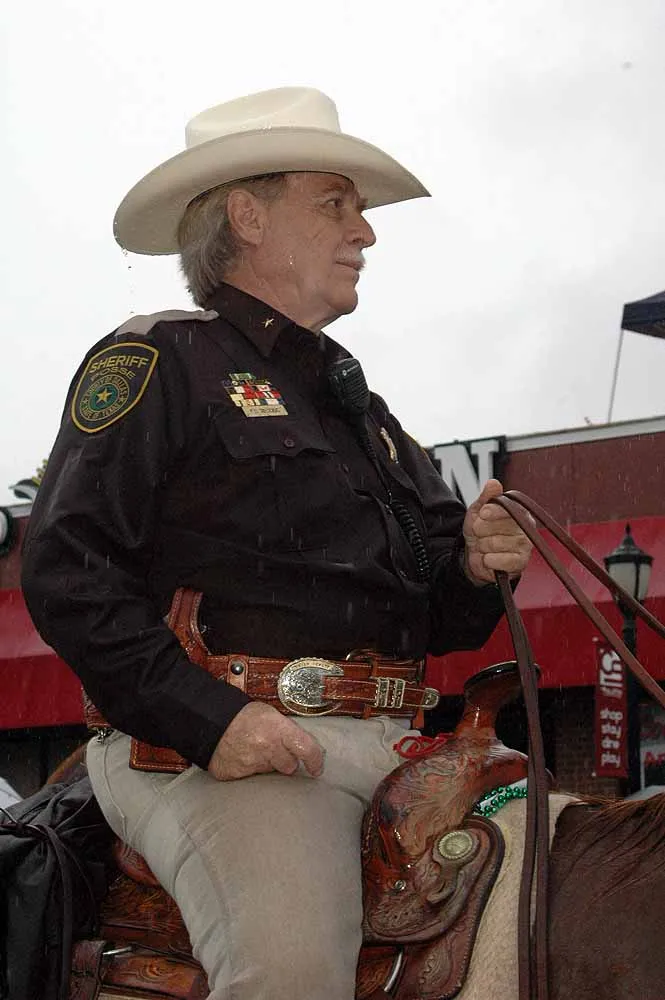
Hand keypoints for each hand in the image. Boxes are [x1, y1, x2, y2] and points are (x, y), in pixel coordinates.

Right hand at [207, 701, 324, 780]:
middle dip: (286, 761)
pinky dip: (250, 769)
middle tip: (275, 751)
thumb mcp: (271, 715)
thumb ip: (288, 732)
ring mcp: (251, 763)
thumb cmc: (244, 716)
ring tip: (255, 750)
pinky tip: (243, 757)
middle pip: (290, 766)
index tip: (317, 769)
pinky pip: (252, 778)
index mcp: (278, 729)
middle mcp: (267, 748)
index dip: (316, 761)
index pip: (306, 749)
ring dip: (267, 765)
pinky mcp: (237, 774)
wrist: (212, 721)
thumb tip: (306, 747)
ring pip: (271, 773)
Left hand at [462, 479, 532, 584]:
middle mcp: (526, 527)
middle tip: (480, 534)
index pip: (510, 508)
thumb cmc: (479, 532)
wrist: (474, 556)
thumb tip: (493, 483)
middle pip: (500, 527)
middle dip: (481, 532)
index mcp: (518, 511)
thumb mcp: (477, 512)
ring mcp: (526, 546)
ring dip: (482, 546)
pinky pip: (500, 561)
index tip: (482, 514)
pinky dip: (488, 560)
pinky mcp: (521, 563)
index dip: (494, 511)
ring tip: (484, 546)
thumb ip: (486, 497)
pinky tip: (489, 559)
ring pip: (495, 544)